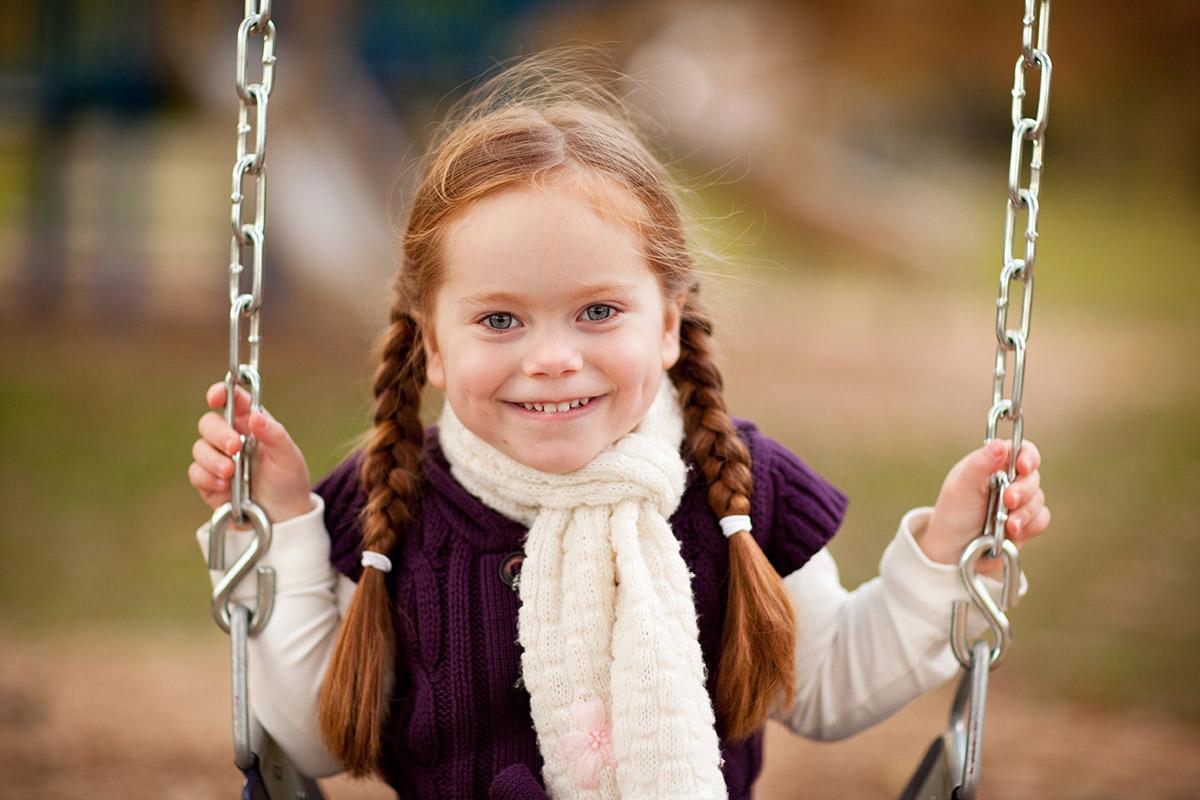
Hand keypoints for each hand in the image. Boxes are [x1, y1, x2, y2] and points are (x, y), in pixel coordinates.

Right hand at [188, 382, 312, 525]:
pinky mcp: (208, 482)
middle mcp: (231, 437)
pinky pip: (196, 473)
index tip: (215, 397)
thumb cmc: (288, 481)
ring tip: (230, 473)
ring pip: (198, 448)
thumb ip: (274, 434)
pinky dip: (207, 478)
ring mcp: (218, 459)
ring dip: (213, 459)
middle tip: (234, 447)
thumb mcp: (289, 456)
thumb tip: (254, 416)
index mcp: (251, 424)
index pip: (232, 401)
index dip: (220, 393)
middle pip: (208, 423)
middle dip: (218, 434)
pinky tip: (224, 487)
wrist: (282, 518)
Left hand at [918, 439, 1048, 571]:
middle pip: (1033, 476)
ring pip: (1039, 499)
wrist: (953, 551)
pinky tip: (1013, 533)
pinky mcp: (1025, 522)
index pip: (1020, 450)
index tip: (1023, 467)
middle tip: (1008, 501)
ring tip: (1008, 525)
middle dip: (1023, 490)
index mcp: (991, 464)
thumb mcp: (961, 486)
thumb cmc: (953, 513)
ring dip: (1025, 513)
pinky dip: (1030, 526)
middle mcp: (1008, 480)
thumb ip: (980, 464)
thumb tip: (999, 445)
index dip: (1028, 456)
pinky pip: (1041, 519)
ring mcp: (1018, 502)